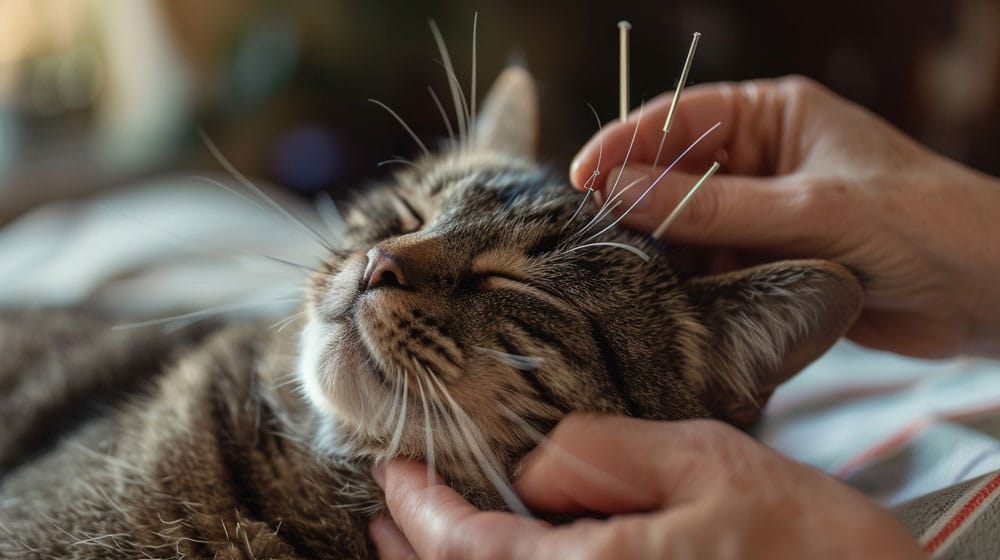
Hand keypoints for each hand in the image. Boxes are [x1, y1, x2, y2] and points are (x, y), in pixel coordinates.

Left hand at [370, 414, 922, 558]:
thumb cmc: (801, 542)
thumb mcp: (706, 462)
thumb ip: (604, 456)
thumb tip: (534, 466)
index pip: (464, 547)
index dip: (419, 508)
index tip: (392, 470)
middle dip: (412, 551)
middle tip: (381, 513)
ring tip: (409, 540)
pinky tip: (494, 557)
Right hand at [570, 76, 999, 358]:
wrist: (989, 295)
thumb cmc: (923, 223)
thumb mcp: (811, 208)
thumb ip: (712, 206)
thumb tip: (621, 192)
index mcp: (774, 116)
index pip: (680, 118)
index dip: (625, 145)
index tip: (581, 178)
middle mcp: (761, 161)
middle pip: (674, 174)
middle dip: (636, 203)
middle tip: (592, 236)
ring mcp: (763, 214)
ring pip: (686, 228)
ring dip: (661, 252)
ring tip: (625, 277)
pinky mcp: (768, 263)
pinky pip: (710, 269)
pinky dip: (689, 287)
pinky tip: (669, 303)